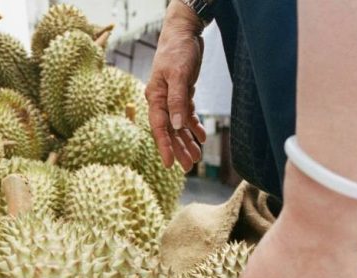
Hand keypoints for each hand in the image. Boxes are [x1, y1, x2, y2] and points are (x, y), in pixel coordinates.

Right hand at [145, 1, 206, 170]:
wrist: (183, 31)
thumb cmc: (178, 50)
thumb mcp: (179, 74)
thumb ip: (177, 100)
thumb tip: (177, 125)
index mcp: (155, 97)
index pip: (159, 127)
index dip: (164, 147)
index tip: (169, 164)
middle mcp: (160, 100)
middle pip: (169, 130)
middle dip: (178, 148)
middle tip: (188, 167)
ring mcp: (171, 97)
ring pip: (178, 125)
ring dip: (187, 140)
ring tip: (196, 157)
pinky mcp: (182, 93)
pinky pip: (186, 114)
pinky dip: (193, 126)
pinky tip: (201, 136)